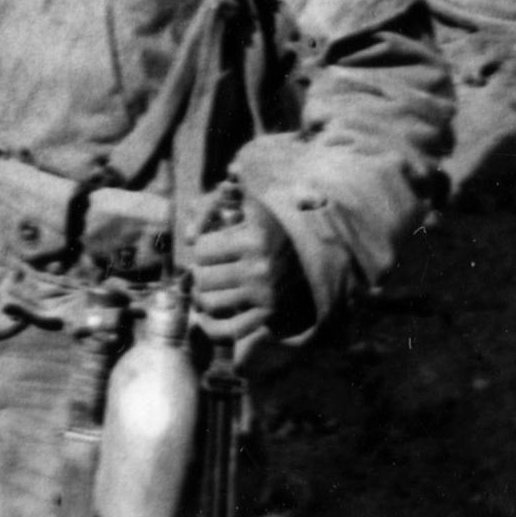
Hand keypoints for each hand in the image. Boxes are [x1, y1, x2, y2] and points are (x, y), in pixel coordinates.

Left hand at [187, 189, 292, 353]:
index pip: (202, 249)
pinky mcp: (268, 317)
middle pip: (203, 277)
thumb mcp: (259, 207)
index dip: (199, 247)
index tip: (207, 247)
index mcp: (254, 240)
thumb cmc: (278, 232)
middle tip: (206, 269)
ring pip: (210, 302)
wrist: (316, 264)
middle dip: (199, 272)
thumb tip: (219, 186)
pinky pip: (228, 330)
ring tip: (207, 288)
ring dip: (202, 296)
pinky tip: (205, 316)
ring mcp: (264, 296)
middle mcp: (259, 269)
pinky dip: (211, 326)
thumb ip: (234, 193)